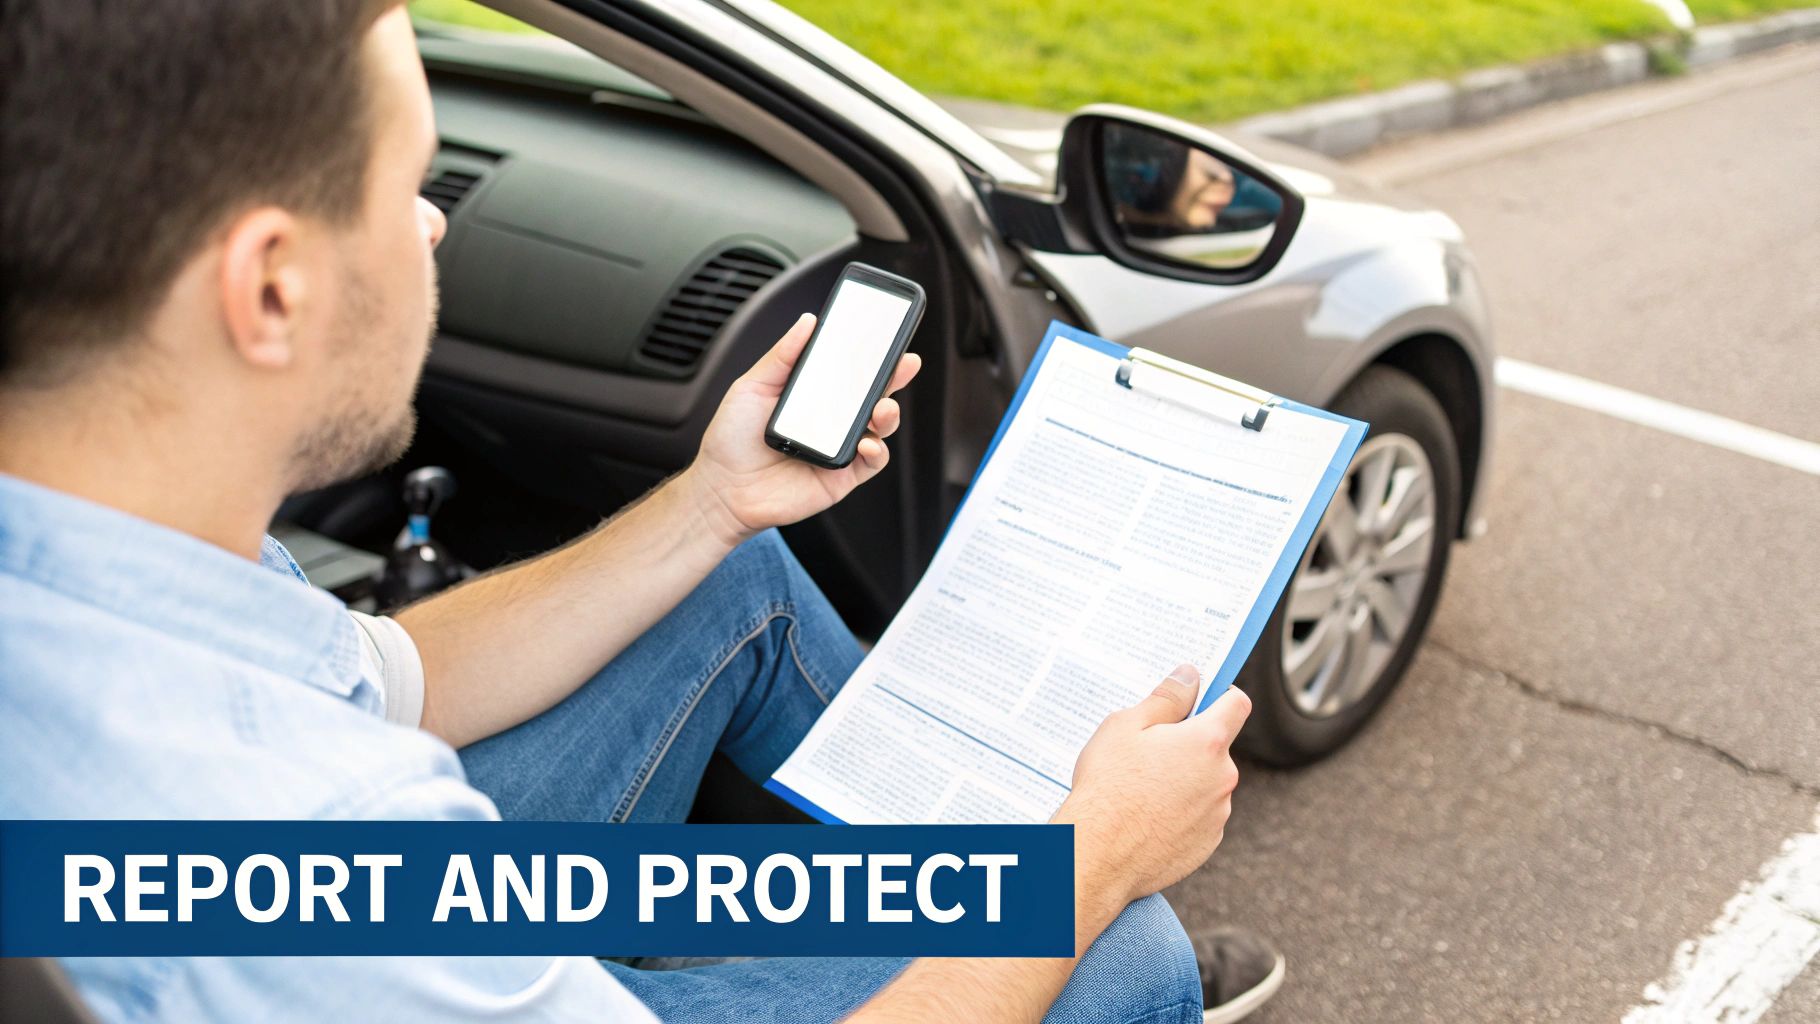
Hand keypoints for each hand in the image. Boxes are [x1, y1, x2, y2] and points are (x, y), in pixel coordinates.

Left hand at [686, 313, 921, 543]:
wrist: (721, 488)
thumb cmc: (732, 440)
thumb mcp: (752, 386)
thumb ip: (783, 355)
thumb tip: (808, 321)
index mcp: (814, 397)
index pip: (851, 372)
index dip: (873, 356)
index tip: (889, 338)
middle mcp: (831, 422)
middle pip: (874, 396)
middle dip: (895, 378)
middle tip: (905, 363)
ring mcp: (838, 449)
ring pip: (880, 429)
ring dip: (889, 414)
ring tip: (883, 407)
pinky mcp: (841, 477)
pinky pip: (872, 463)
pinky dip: (877, 451)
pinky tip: (866, 443)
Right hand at [1053, 666, 1250, 925]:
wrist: (1097, 854)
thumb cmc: (1107, 787)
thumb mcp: (1125, 726)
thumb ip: (1166, 698)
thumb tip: (1190, 676)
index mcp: (1206, 741)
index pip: (1236, 704)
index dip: (1220, 695)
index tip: (1201, 699)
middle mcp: (1222, 777)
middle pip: (1216, 748)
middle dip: (1190, 745)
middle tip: (1148, 752)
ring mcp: (1217, 814)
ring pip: (1206, 784)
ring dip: (1185, 781)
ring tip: (1141, 791)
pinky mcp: (1207, 844)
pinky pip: (1199, 817)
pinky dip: (1180, 814)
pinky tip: (1147, 817)